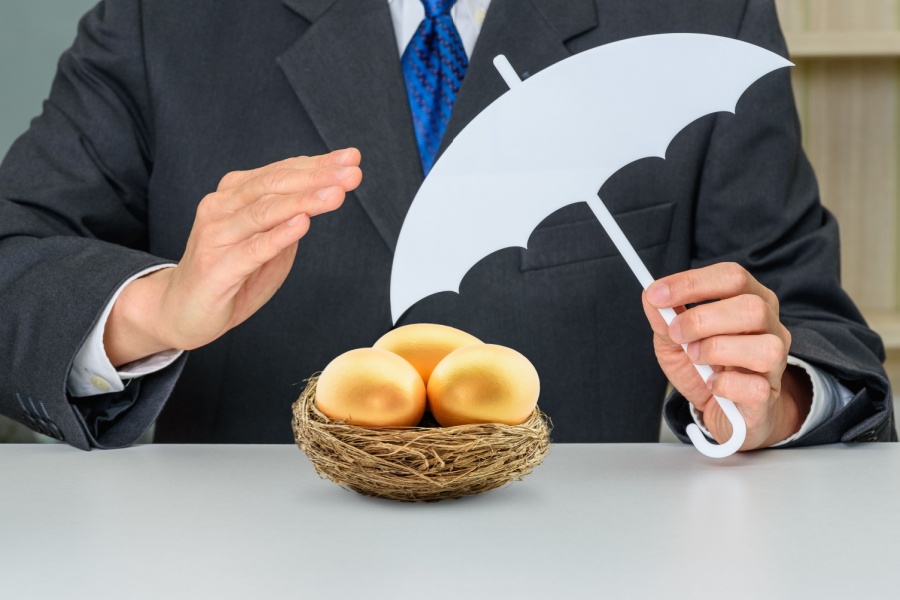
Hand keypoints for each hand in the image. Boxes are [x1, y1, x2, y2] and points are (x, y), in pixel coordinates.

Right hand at [104, 148, 361, 365]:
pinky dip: (278, 235)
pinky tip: (302, 223)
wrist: (180, 310)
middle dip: (317, 176)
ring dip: (304, 200)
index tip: (351, 158)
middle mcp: (223, 207)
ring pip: (265, 211)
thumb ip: (288, 221)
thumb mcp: (267, 244)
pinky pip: (252, 248)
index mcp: (235, 194)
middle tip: (351, 171)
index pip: (281, 172)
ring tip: (335, 193)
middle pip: (275, 184)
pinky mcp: (215, 266)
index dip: (317, 164)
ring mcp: (216, 235)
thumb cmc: (228, 275)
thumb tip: (322, 197)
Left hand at [642, 262, 811, 449]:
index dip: (692, 283)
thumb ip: (664, 319)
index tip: (656, 294)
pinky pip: (754, 387)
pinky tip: (712, 385)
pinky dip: (724, 386)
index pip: (732, 277)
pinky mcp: (768, 396)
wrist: (725, 414)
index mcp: (751, 300)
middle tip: (676, 334)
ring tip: (696, 358)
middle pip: (751, 307)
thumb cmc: (705, 369)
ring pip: (762, 347)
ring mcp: (776, 362)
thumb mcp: (676, 341)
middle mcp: (771, 327)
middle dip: (701, 319)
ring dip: (716, 350)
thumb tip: (650, 296)